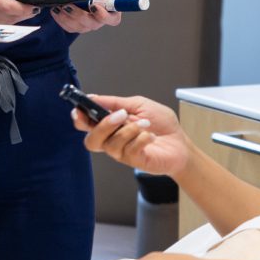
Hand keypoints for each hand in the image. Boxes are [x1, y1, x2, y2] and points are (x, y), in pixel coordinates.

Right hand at [0, 0, 40, 22]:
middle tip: (32, 4)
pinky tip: (6, 11)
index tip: (36, 2)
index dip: (28, 7)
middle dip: (25, 13)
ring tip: (22, 7)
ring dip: (16, 18)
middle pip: (12, 19)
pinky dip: (6, 20)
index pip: (14, 9)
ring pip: (5, 24)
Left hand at [50, 0, 121, 33]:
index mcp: (111, 8)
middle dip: (79, 15)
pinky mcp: (75, 23)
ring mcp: (87, 22)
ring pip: (78, 27)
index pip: (112, 19)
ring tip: (59, 6)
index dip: (103, 16)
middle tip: (68, 5)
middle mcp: (100, 18)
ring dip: (67, 18)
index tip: (93, 5)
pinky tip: (55, 9)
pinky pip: (68, 26)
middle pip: (93, 24)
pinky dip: (60, 19)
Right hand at [73, 94, 190, 177]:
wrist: (181, 143)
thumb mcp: (138, 104)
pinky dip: (141, 139)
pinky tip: (150, 135)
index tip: (79, 109)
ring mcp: (122, 153)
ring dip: (128, 130)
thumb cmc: (161, 124)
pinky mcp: (134, 161)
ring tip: (144, 124)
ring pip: (111, 144)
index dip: (78, 118)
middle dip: (103, 125)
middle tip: (120, 115)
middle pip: (91, 140)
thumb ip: (114, 102)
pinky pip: (129, 150)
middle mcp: (112, 140)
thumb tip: (93, 97)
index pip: (85, 124)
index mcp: (109, 124)